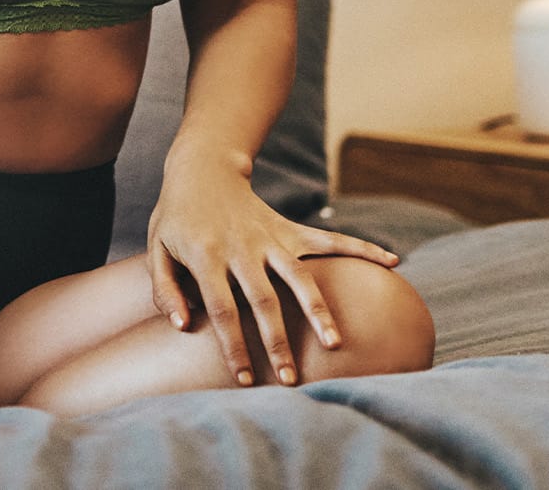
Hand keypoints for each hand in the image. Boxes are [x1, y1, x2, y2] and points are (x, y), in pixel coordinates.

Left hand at [146, 149, 398, 387]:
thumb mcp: (157, 246)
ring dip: (318, 309)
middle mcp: (243, 247)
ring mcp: (270, 237)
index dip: (233, 345)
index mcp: (207, 255)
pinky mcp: (289, 229)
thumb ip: (164, 288)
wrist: (202, 168)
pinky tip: (391, 262)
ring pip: (300, 275)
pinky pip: (329, 240)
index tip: (244, 378)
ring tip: (336, 343)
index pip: (222, 308)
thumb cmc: (177, 217)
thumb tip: (182, 326)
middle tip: (290, 379)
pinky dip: (360, 249)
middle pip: (264, 299)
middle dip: (277, 341)